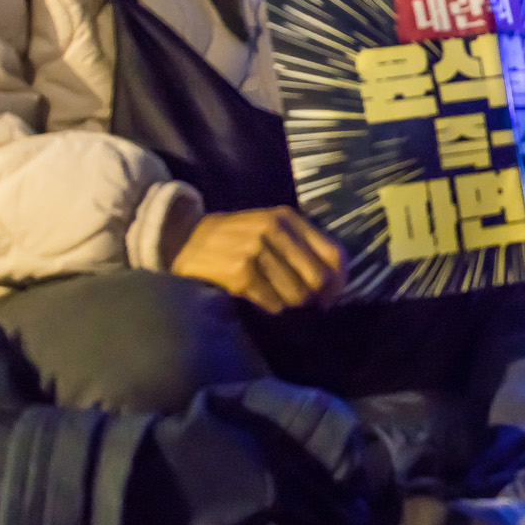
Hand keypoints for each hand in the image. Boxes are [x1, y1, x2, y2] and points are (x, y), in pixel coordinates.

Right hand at [171, 207, 345, 313]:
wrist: (186, 238)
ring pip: (296, 294)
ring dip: (290, 303)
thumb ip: (301, 246)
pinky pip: (272, 303)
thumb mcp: (269, 227)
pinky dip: (271, 306)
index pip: (333, 253)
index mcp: (288, 218)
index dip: (339, 281)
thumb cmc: (237, 237)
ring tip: (278, 297)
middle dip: (314, 297)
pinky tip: (261, 298)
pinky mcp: (240, 272)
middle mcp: (274, 230)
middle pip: (318, 278)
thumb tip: (332, 285)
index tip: (332, 297)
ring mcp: (256, 250)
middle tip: (304, 303)